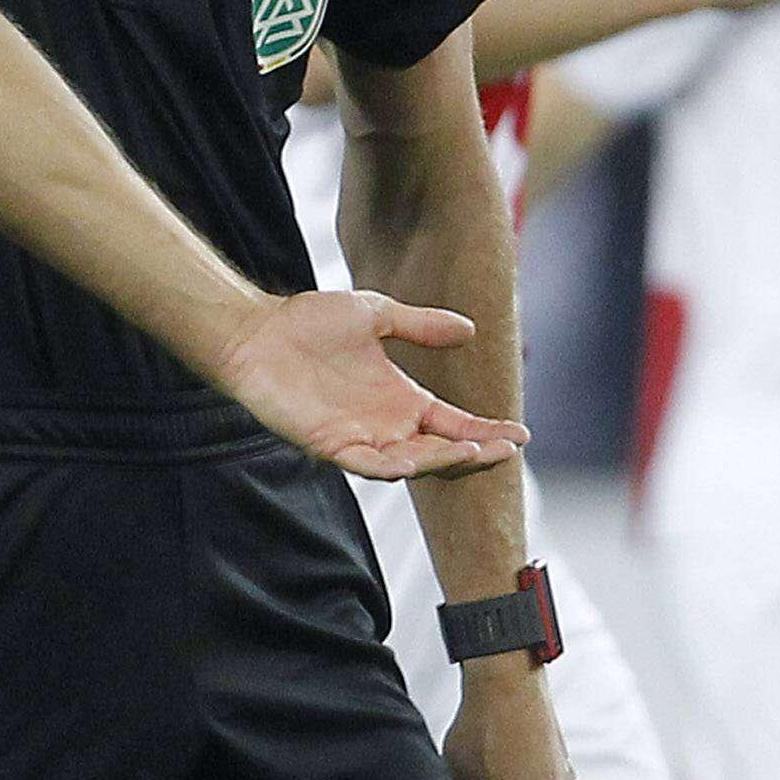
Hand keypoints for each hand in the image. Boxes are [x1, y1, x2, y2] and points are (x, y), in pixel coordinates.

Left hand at [213, 289, 527, 482]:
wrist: (257, 330)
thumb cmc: (309, 321)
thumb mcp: (376, 314)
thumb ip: (420, 326)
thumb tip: (470, 330)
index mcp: (400, 399)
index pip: (454, 424)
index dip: (487, 431)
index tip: (522, 435)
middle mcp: (386, 425)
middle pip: (442, 451)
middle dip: (477, 453)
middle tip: (508, 450)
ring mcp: (360, 438)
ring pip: (413, 464)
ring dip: (444, 460)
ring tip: (476, 450)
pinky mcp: (331, 445)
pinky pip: (369, 465)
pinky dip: (397, 465)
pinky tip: (420, 457)